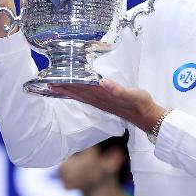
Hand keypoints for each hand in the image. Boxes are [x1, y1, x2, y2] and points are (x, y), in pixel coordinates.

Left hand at [50, 79, 165, 131]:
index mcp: (104, 96)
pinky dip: (78, 95)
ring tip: (55, 87)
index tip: (56, 79)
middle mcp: (100, 101)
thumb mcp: (133, 95)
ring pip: (81, 96)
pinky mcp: (105, 104)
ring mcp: (102, 103)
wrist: (147, 116)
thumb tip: (103, 83)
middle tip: (48, 82)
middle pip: (78, 93)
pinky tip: (75, 93)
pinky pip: (87, 98)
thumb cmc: (141, 104)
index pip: (83, 88)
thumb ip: (118, 90)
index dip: (70, 84)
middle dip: (64, 87)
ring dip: (68, 92)